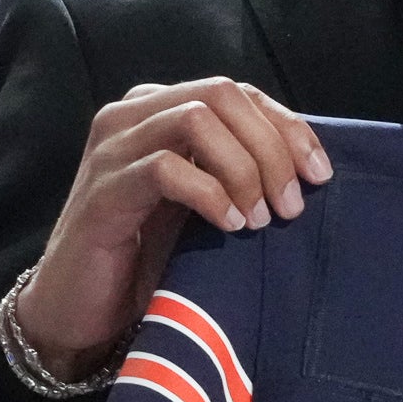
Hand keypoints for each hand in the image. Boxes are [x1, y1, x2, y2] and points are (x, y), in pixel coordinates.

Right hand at [8, 79, 331, 380]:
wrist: (82, 309)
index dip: (287, 127)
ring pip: (196, 122)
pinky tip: (228, 225)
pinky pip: (166, 168)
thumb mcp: (204, 202)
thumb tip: (309, 167)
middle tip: (290, 204)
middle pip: (221, 95)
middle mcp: (132, 114)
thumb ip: (239, 170)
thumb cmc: (147, 255)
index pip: (238, 92)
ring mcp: (113, 148)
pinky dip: (209, 194)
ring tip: (258, 218)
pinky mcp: (103, 190)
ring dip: (243, 168)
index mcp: (160, 109)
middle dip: (270, 147)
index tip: (320, 175)